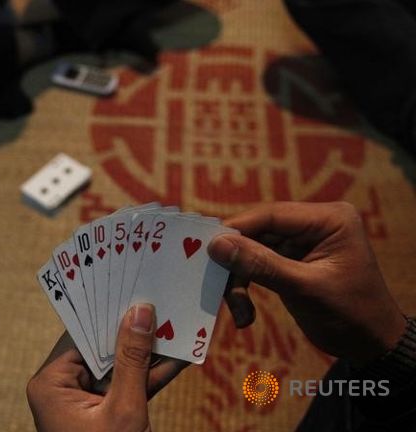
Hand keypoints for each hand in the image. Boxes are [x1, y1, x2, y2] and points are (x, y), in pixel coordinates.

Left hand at [27, 304, 187, 431]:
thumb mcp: (123, 408)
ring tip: (176, 321)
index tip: (131, 285)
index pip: (80, 334)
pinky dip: (152, 375)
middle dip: (133, 328)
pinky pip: (128, 385)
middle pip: (101, 346)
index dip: (108, 311)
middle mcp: (62, 387)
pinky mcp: (105, 413)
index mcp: (51, 383)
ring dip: (149, 351)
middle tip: (158, 297)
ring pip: (119, 365)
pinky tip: (180, 354)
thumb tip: (139, 312)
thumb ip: (132, 360)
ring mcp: (84, 401)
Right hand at [209, 201, 406, 364]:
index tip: (206, 248)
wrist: (371, 345)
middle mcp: (314, 223)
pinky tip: (245, 313)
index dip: (236, 230)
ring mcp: (301, 241)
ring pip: (251, 250)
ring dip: (240, 281)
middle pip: (257, 232)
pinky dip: (246, 286)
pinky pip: (256, 264)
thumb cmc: (349, 314)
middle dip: (237, 263)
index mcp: (329, 219)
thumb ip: (260, 264)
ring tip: (240, 312)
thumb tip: (216, 244)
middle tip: (216, 285)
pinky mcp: (290, 259)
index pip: (271, 215)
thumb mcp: (303, 288)